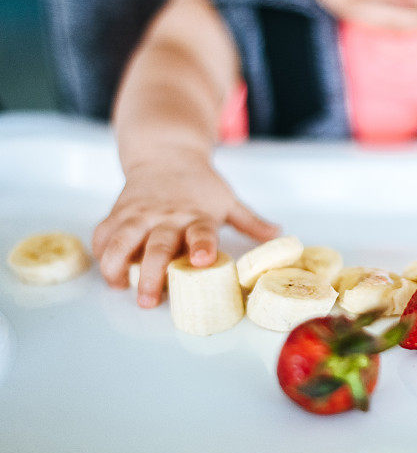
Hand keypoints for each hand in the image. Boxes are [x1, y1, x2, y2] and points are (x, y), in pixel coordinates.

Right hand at [92, 155, 278, 307]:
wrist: (166, 152)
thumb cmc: (200, 184)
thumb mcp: (228, 200)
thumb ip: (250, 222)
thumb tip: (279, 235)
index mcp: (197, 215)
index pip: (202, 233)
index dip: (202, 246)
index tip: (204, 261)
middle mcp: (167, 216)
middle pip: (157, 246)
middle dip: (151, 274)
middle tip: (149, 300)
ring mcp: (140, 214)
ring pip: (121, 240)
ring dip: (116, 266)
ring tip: (119, 287)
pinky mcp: (119, 212)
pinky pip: (104, 234)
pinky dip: (101, 252)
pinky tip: (107, 270)